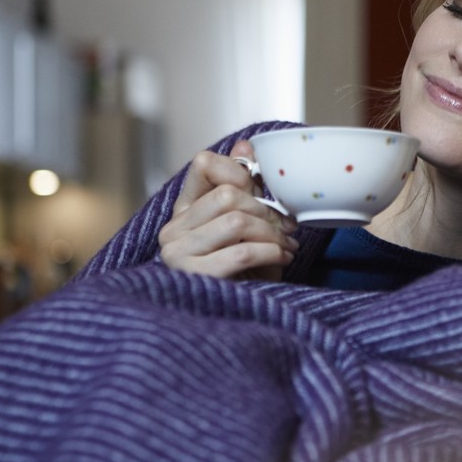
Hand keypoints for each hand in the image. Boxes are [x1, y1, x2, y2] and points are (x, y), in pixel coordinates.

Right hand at [158, 140, 298, 279]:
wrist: (241, 317)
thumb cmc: (245, 272)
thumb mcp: (249, 225)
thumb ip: (245, 187)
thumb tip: (245, 144)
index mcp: (185, 210)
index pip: (204, 163)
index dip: (240, 170)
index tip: (264, 193)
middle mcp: (173, 229)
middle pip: (228, 194)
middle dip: (268, 211)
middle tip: (289, 229)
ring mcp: (177, 253)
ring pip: (236, 221)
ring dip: (273, 234)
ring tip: (287, 246)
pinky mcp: (192, 277)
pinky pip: (241, 252)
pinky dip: (270, 253)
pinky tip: (282, 259)